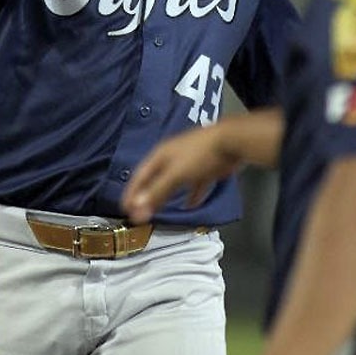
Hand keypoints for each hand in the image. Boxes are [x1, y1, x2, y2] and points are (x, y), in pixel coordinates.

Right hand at [121, 125, 242, 223]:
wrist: (231, 142)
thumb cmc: (199, 155)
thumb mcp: (175, 175)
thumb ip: (156, 192)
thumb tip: (136, 210)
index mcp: (159, 156)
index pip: (140, 176)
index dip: (131, 193)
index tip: (124, 208)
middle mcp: (171, 158)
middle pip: (155, 180)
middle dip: (147, 196)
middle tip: (140, 213)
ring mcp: (188, 163)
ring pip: (173, 183)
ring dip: (166, 196)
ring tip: (161, 211)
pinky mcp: (203, 169)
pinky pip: (193, 185)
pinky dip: (190, 196)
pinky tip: (190, 206)